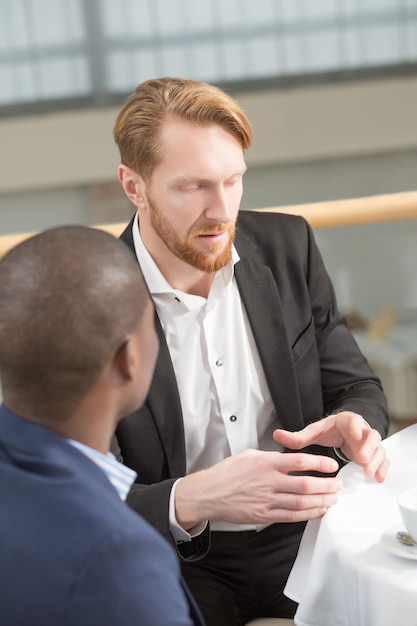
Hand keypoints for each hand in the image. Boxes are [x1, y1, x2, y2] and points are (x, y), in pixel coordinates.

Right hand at [174, 448, 341, 530]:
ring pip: (301, 504)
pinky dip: (308, 515)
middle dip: (326, 486)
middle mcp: (268, 482)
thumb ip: (271, 455)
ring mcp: (266, 500)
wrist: (208, 493)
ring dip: (322, 502)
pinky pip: (291, 517)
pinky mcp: (264, 516)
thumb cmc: (228, 472)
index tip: (332, 466)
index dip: (320, 464)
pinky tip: (319, 511)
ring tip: (334, 499)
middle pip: (305, 486)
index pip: (300, 462)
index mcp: (266, 463)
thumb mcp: (249, 455)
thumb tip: (289, 456)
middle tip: (338, 485)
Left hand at [273, 411, 388, 482]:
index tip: (353, 435)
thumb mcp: (314, 432)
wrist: (344, 432)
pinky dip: (382, 468)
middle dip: (368, 447)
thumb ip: (297, 436)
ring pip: (379, 449)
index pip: (354, 421)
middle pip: (371, 436)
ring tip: (369, 472)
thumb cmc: (330, 431)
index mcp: (348, 422)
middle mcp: (362, 431)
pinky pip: (383, 460)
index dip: (355, 427)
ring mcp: (370, 444)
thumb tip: (277, 434)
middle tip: (362, 458)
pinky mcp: (374, 455)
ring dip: (376, 460)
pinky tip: (378, 478)